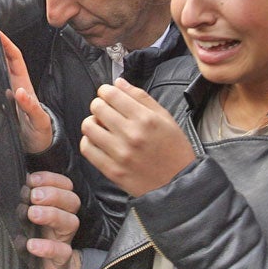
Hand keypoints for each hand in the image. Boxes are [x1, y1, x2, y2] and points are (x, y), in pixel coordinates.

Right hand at [0, 31, 52, 152]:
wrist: (36, 146)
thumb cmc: (39, 132)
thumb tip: (20, 92)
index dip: (7, 43)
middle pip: (3, 60)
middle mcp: (14, 85)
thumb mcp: (38, 121)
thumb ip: (31, 107)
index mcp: (23, 84)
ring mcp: (5, 93)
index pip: (15, 58)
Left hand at [24, 171, 81, 268]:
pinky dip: (47, 246)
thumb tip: (16, 181)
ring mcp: (63, 241)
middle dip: (53, 194)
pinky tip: (32, 244)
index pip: (65, 186)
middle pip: (72, 200)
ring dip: (51, 214)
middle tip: (34, 196)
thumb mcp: (27, 220)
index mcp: (56, 208)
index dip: (52, 179)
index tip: (32, 179)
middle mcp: (63, 222)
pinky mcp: (61, 262)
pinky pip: (61, 252)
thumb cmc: (34, 244)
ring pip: (70, 222)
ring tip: (32, 214)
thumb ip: (25, 203)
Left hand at [81, 79, 196, 197]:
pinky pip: (87, 149)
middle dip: (99, 105)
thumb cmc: (174, 150)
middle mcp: (131, 134)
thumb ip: (140, 97)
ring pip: (88, 126)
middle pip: (96, 107)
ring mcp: (120, 153)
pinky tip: (100, 142)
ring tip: (102, 127)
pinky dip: (90, 142)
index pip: (110, 94)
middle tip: (107, 112)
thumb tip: (118, 82)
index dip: (106, 91)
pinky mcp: (112, 171)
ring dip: (93, 123)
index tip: (108, 95)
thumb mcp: (165, 118)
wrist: (179, 186)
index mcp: (145, 119)